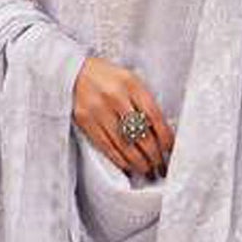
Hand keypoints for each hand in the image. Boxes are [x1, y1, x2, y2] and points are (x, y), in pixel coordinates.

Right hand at [72, 55, 173, 178]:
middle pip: (140, 134)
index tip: (169, 149)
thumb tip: (160, 133)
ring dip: (138, 161)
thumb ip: (143, 101)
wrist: (72, 72)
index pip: (154, 116)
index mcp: (131, 84)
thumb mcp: (129, 80)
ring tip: (146, 169)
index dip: (165, 137)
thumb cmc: (107, 77)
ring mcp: (98, 110)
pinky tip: (128, 165)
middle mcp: (115, 97)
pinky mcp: (85, 121)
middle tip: (160, 165)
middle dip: (153, 154)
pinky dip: (119, 159)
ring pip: (124, 145)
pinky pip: (106, 146)